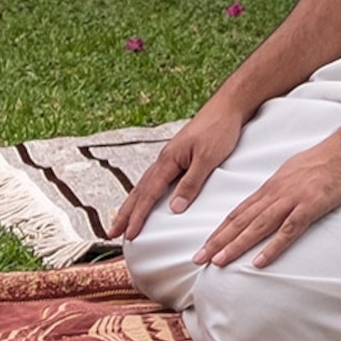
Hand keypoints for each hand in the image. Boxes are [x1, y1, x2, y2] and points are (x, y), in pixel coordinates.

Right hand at [109, 105, 244, 241]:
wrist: (228, 107)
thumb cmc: (219, 130)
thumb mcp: (208, 159)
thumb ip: (191, 183)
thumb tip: (174, 208)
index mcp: (169, 160)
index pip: (149, 194)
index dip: (138, 216)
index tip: (128, 234)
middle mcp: (165, 159)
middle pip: (140, 190)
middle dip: (125, 213)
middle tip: (112, 232)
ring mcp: (170, 157)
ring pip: (145, 185)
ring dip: (133, 204)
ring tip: (122, 220)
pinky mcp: (178, 156)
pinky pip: (156, 179)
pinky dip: (146, 193)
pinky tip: (146, 198)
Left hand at [194, 134, 340, 269]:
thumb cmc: (325, 160)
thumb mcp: (293, 171)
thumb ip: (278, 188)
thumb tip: (266, 201)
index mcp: (271, 186)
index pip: (239, 211)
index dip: (220, 230)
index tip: (205, 245)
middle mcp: (276, 194)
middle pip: (241, 220)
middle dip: (218, 241)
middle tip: (198, 259)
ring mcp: (292, 200)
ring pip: (258, 226)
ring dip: (236, 245)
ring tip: (218, 262)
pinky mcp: (310, 207)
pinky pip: (288, 231)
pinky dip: (272, 247)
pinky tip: (259, 262)